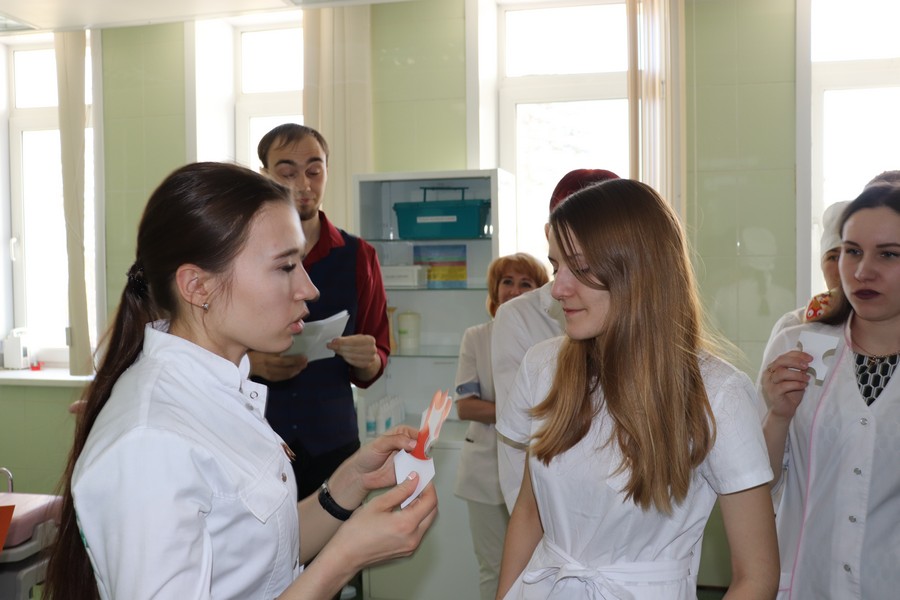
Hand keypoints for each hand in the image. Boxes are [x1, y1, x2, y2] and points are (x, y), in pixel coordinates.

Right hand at [247, 350, 307, 380]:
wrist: (243, 361)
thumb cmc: (253, 349)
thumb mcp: (263, 344)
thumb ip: (274, 344)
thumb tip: (290, 339)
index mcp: (267, 356)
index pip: (283, 360)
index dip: (295, 360)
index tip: (303, 356)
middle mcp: (268, 365)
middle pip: (285, 367)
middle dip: (297, 365)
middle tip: (305, 361)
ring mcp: (268, 372)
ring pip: (284, 374)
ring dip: (295, 371)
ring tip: (303, 367)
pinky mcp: (268, 377)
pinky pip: (280, 378)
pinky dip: (289, 375)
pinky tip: (294, 372)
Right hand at [321, 474, 437, 569]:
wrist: (346, 556)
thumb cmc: (356, 533)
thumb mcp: (378, 504)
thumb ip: (400, 491)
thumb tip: (413, 480)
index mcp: (406, 525)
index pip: (430, 502)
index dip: (428, 487)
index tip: (422, 479)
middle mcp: (413, 538)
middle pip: (432, 512)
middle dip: (427, 497)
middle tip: (415, 486)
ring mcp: (410, 547)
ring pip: (426, 522)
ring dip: (421, 509)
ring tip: (406, 498)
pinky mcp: (406, 551)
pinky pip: (418, 532)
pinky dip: (415, 520)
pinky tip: (402, 512)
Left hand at [327, 334, 378, 369]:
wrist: (369, 355)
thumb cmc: (360, 345)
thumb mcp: (356, 339)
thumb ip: (346, 339)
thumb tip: (334, 341)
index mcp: (370, 339)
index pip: (354, 340)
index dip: (343, 341)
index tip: (333, 341)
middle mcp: (372, 349)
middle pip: (352, 349)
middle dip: (340, 347)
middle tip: (330, 346)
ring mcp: (370, 358)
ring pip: (352, 356)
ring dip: (342, 353)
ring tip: (336, 350)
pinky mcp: (366, 365)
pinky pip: (353, 362)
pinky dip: (346, 359)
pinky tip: (343, 356)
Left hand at [329, 426, 417, 506]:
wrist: (361, 475)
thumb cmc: (367, 455)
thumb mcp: (380, 444)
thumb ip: (397, 440)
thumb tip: (414, 443)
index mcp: (403, 434)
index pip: (419, 434)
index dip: (424, 440)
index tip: (425, 447)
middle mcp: (408, 446)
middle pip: (424, 448)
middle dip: (425, 454)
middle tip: (420, 459)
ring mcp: (409, 460)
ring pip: (423, 461)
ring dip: (423, 465)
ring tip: (417, 468)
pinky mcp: (408, 472)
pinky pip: (418, 473)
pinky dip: (419, 475)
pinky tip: (416, 477)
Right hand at [762, 350, 811, 419]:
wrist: (784, 410)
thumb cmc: (790, 393)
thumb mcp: (796, 378)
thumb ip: (798, 369)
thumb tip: (807, 360)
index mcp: (773, 368)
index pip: (784, 356)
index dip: (797, 355)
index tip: (810, 358)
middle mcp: (769, 374)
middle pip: (780, 362)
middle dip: (795, 362)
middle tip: (807, 366)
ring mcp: (769, 383)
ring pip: (781, 373)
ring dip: (797, 375)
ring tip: (806, 379)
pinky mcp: (772, 392)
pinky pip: (784, 386)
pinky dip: (796, 384)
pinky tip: (803, 386)